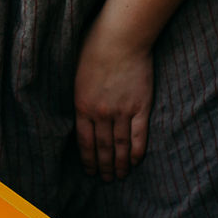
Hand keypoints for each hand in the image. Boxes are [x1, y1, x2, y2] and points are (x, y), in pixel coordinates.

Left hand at [74, 28, 151, 181]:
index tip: (90, 171)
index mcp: (82, 105)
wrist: (120, 38)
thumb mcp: (76, 74)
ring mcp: (122, 112)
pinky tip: (135, 161)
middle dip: (104, 166)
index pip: (84, 142)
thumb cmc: (93, 48)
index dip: (88, 159)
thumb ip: (79, 96)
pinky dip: (137, 151)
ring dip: (120, 164)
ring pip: (120, 145)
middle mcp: (101, 113)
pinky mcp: (141, 106)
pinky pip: (139, 135)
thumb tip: (79, 111)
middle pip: (102, 148)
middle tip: (106, 180)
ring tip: (121, 176)